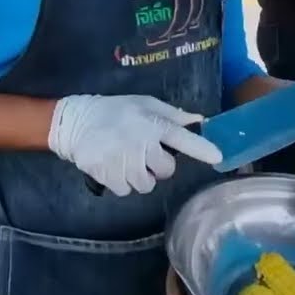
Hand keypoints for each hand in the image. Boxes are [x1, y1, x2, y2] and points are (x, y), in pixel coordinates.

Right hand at [48, 94, 221, 196]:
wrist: (75, 122)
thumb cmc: (115, 111)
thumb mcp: (144, 104)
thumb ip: (172, 115)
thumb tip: (200, 120)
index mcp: (153, 124)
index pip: (182, 138)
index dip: (201, 148)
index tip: (218, 157)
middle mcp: (141, 143)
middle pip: (166, 171)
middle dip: (159, 166)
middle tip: (145, 155)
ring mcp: (124, 160)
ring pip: (146, 184)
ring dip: (140, 176)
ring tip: (127, 160)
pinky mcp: (108, 174)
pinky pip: (126, 190)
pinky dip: (122, 183)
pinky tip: (114, 167)